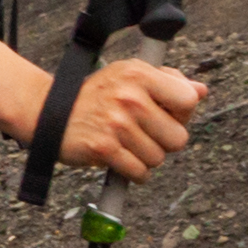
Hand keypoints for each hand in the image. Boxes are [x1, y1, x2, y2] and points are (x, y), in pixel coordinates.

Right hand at [45, 56, 206, 184]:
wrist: (47, 110)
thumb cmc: (95, 95)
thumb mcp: (128, 75)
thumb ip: (167, 81)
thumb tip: (200, 91)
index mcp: (139, 74)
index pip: (188, 101)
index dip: (181, 113)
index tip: (165, 114)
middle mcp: (129, 97)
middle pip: (178, 138)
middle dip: (164, 141)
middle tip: (143, 133)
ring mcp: (116, 124)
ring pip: (158, 158)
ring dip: (146, 158)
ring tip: (126, 144)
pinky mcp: (104, 149)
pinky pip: (140, 173)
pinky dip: (133, 172)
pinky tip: (120, 158)